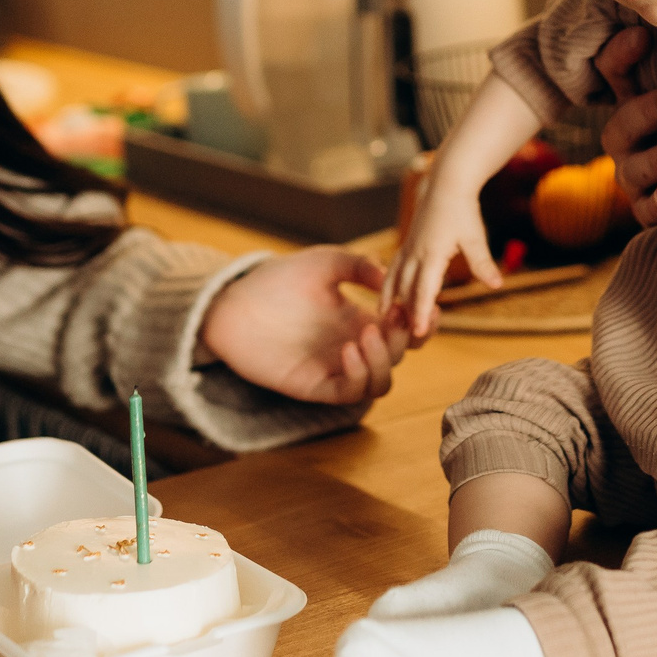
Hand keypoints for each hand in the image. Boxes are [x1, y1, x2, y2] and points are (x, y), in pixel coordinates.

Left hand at [200, 247, 410, 404]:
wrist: (232, 302)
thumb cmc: (276, 280)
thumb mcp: (324, 263)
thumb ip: (358, 265)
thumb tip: (390, 277)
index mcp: (362, 320)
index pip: (407, 333)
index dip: (423, 325)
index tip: (424, 308)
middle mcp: (354, 347)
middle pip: (399, 357)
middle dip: (402, 339)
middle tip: (391, 318)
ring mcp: (335, 369)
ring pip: (381, 384)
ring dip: (382, 361)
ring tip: (365, 335)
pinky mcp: (314, 385)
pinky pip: (348, 393)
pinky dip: (356, 376)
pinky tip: (347, 349)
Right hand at [386, 185, 496, 338]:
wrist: (447, 183)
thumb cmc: (463, 210)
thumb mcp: (475, 237)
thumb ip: (482, 264)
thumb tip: (496, 285)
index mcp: (432, 254)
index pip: (424, 290)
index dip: (420, 313)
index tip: (418, 332)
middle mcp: (415, 253)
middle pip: (405, 289)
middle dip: (404, 313)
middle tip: (404, 337)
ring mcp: (408, 248)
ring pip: (394, 279)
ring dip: (391, 300)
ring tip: (386, 320)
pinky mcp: (407, 244)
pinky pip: (392, 269)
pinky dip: (388, 285)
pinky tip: (387, 298)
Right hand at [595, 26, 656, 226]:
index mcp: (634, 103)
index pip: (613, 72)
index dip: (620, 55)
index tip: (642, 38)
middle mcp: (627, 141)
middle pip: (619, 126)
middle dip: (642, 113)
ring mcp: (635, 176)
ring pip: (630, 171)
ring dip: (651, 161)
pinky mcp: (649, 208)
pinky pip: (645, 211)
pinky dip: (656, 205)